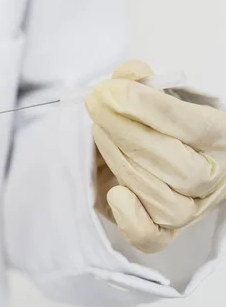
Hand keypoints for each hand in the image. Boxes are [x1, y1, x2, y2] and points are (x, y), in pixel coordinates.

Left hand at [86, 61, 225, 252]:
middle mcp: (212, 178)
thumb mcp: (152, 97)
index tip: (109, 91)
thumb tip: (129, 73)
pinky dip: (131, 219)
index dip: (148, 108)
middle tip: (96, 108)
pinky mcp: (161, 229)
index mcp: (218, 138)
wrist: (150, 150)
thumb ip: (140, 83)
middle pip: (177, 166)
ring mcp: (189, 208)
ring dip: (121, 163)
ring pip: (164, 201)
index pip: (191, 126)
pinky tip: (114, 192)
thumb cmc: (154, 122)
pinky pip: (152, 237)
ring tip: (97, 134)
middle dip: (127, 134)